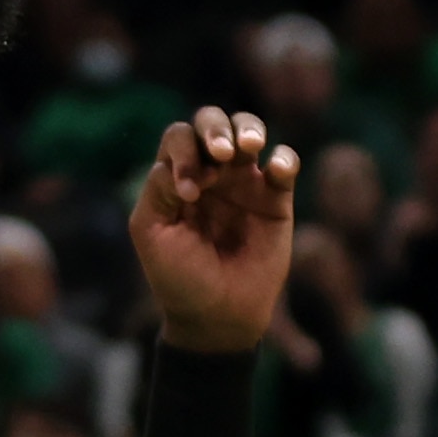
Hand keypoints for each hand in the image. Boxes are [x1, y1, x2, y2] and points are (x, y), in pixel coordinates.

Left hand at [128, 106, 299, 353]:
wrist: (217, 315)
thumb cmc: (178, 275)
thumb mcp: (152, 231)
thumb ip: (158, 190)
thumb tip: (177, 163)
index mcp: (176, 175)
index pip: (178, 138)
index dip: (184, 153)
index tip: (189, 193)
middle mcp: (210, 171)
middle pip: (211, 121)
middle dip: (214, 127)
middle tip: (220, 153)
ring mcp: (244, 183)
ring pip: (248, 130)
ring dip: (247, 129)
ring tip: (248, 147)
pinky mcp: (277, 200)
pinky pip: (285, 163)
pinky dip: (284, 158)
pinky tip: (276, 170)